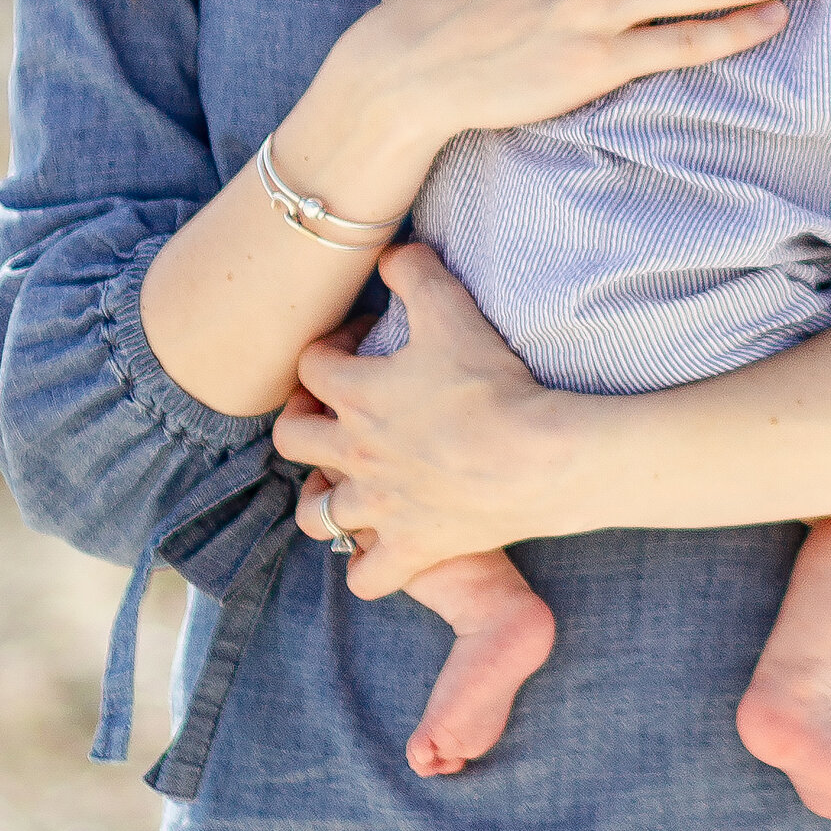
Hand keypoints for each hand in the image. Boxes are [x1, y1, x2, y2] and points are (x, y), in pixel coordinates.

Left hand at [276, 245, 579, 593]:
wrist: (539, 455)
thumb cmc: (493, 382)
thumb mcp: (451, 307)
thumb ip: (413, 270)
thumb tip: (390, 253)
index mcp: (356, 394)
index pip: (309, 365)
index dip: (330, 346)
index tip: (362, 343)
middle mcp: (355, 453)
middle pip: (291, 437)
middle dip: (305, 417)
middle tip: (341, 408)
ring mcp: (379, 507)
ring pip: (314, 514)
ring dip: (320, 497)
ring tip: (346, 480)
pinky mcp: (412, 547)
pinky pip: (365, 577)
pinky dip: (365, 567)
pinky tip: (381, 546)